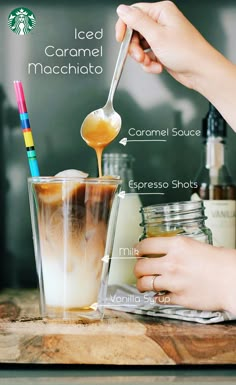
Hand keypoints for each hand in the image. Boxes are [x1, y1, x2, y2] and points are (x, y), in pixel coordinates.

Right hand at [116, 2, 235, 130]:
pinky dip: (149, 64)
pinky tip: (157, 67)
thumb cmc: (186, 52)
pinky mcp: (162, 50)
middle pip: (135, 32)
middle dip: (134, 48)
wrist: (200, 71)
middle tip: (139, 56)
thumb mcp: (156, 36)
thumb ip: (136, 21)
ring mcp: (162, 37)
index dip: (124, 26)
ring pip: (140, 46)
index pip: (133, 13)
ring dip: (142, 58)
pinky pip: (147, 56)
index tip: (121, 39)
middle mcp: (162, 22)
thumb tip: (122, 10)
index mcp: (161, 11)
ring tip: (150, 63)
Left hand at [134, 236, 235, 312]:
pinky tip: (160, 294)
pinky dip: (157, 297)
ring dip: (141, 285)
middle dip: (137, 269)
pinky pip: (158, 299)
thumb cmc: (218, 262)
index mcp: (176, 245)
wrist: (232, 279)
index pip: (145, 245)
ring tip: (143, 285)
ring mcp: (173, 281)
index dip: (137, 249)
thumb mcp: (193, 245)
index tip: (136, 252)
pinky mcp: (178, 298)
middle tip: (139, 271)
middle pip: (140, 266)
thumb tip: (158, 251)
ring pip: (144, 284)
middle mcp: (172, 262)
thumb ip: (174, 248)